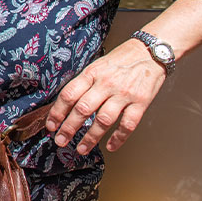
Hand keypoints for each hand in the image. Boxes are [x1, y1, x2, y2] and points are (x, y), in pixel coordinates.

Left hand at [46, 40, 166, 154]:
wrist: (150, 51)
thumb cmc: (121, 59)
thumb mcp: (97, 65)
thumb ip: (84, 83)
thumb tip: (67, 104)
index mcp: (92, 73)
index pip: (69, 94)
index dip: (57, 112)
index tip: (51, 125)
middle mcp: (106, 83)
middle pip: (83, 109)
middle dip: (69, 128)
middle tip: (60, 140)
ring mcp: (124, 93)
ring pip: (103, 119)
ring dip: (91, 137)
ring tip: (81, 148)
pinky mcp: (141, 102)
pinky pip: (128, 124)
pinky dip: (119, 138)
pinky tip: (111, 146)